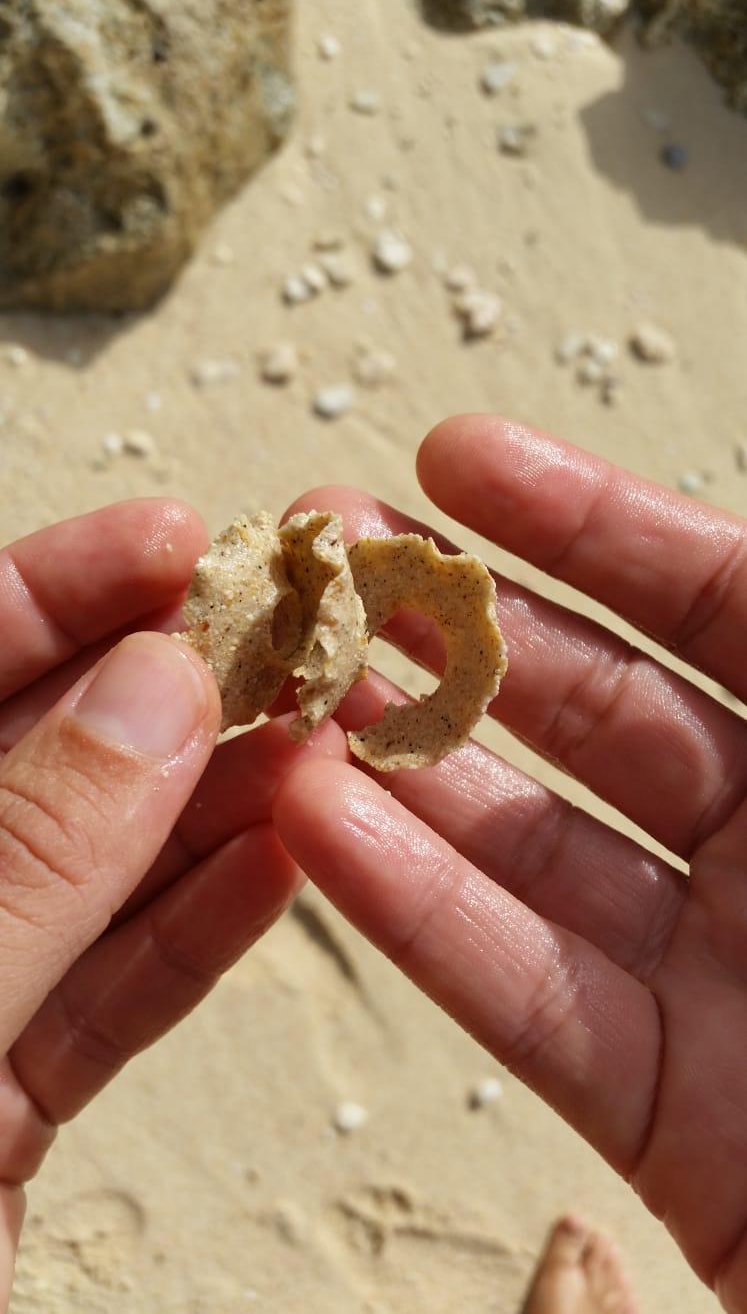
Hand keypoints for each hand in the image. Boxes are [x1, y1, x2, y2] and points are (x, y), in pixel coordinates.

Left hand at [0, 499, 343, 1308]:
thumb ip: (30, 858)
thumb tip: (160, 689)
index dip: (54, 589)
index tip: (179, 542)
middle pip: (36, 762)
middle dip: (168, 691)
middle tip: (291, 640)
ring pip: (91, 874)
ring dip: (213, 806)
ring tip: (323, 743)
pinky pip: (107, 991)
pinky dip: (196, 930)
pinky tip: (284, 864)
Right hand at [274, 415, 746, 1309]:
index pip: (722, 604)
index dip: (589, 527)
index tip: (454, 459)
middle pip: (600, 714)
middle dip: (458, 630)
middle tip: (328, 565)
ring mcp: (725, 976)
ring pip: (536, 850)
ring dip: (404, 770)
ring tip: (291, 694)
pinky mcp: (673, 1115)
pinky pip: (530, 997)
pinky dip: (419, 916)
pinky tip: (316, 830)